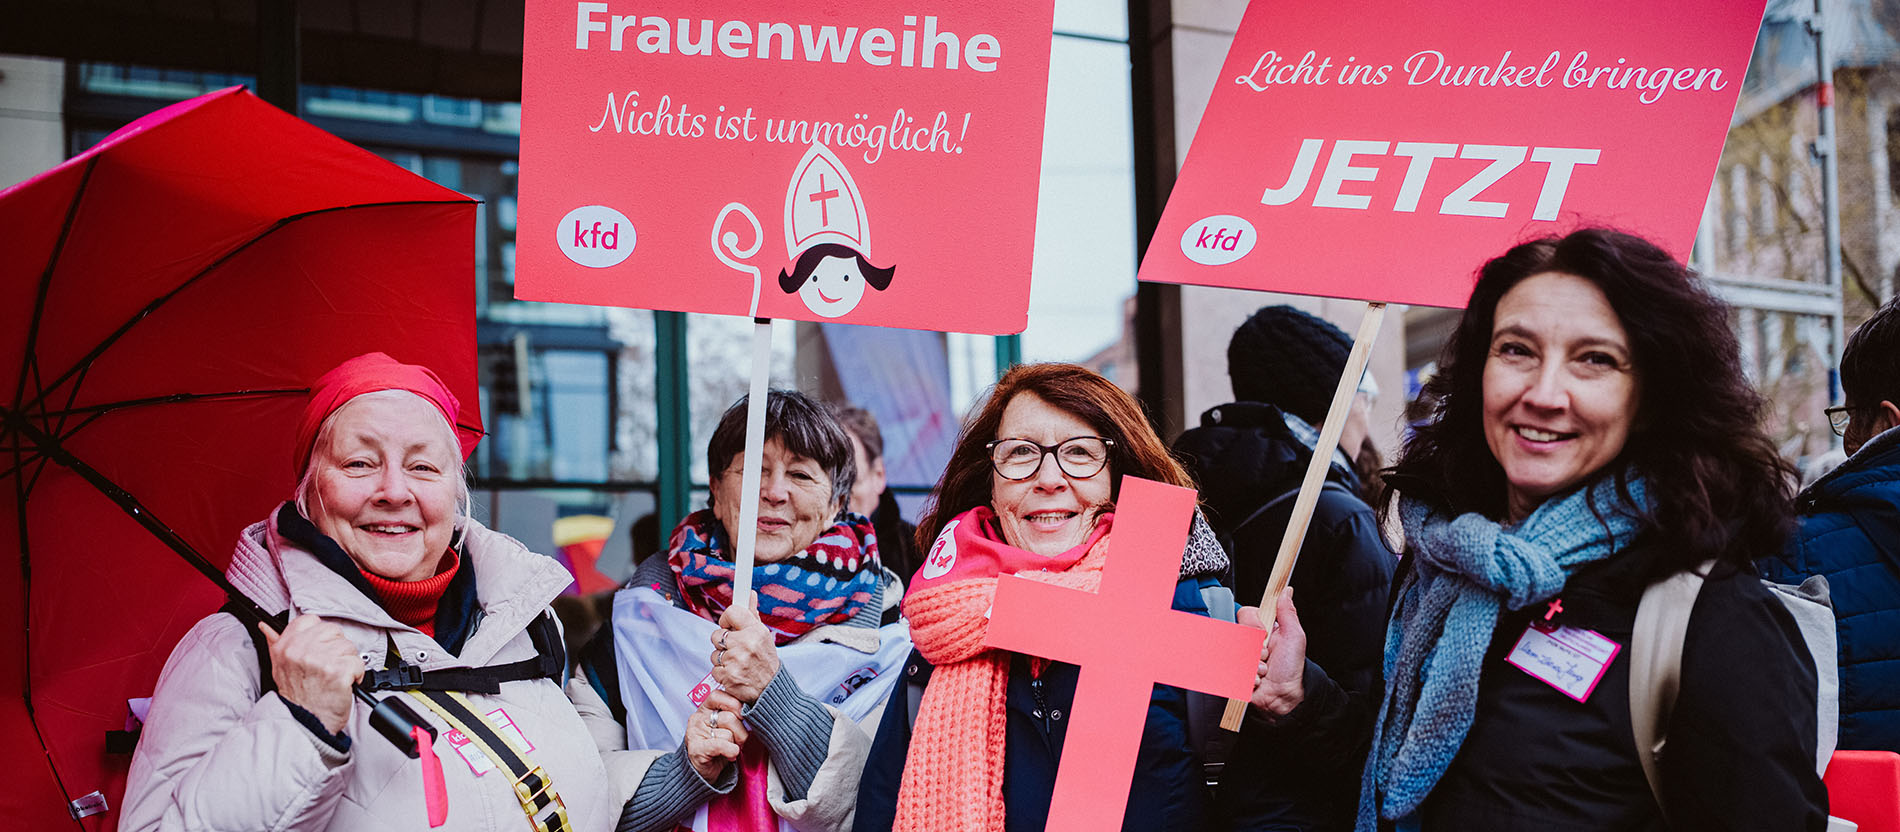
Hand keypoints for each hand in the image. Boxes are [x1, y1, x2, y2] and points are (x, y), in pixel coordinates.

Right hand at [260, 614, 363, 733]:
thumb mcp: (278, 667)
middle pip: (334, 630)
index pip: (310, 620)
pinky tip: (344, 684)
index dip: (321, 634)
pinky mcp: (338, 671)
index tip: (321, 648)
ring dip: (347, 662)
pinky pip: (358, 662)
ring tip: (334, 677)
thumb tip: (266, 626)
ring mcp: (320, 659)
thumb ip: (275, 643)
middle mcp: (301, 649)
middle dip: (336, 649)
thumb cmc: (296, 697)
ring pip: (348, 646)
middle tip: (327, 667)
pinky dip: (356, 675)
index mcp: (286, 645)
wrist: (304, 723)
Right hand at [683, 698, 749, 782]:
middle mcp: (698, 719)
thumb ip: (734, 715)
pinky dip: (731, 751)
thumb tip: (750, 709)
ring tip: (730, 749)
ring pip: (727, 734)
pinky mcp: (696, 749)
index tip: (741, 715)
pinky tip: (730, 755)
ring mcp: (695, 734)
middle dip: (740, 731)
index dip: (734, 704)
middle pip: (728, 717)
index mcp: (705, 709)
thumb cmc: (719, 748)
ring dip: (734, 744)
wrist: (703, 772)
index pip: (719, 695)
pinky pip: (721, 745)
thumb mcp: (727, 727)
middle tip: (738, 740)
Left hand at [711, 593, 779, 703]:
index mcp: (755, 631)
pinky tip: (734, 673)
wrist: (770, 689)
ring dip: (722, 659)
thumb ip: (753, 615)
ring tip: (737, 663)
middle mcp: (745, 644)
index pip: (731, 612)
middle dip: (723, 642)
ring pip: (714, 653)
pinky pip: (714, 669)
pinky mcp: (727, 676)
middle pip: (717, 634)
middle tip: (735, 648)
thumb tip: (750, 594)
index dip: (726, 619)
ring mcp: (735, 661)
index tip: (729, 625)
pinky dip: (722, 673)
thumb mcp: (763, 635)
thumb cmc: (766, 661)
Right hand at [1238, 587, 1306, 716]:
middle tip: (1267, 658)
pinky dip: (1246, 677)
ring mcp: (1240, 656)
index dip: (1254, 626)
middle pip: (1238, 633)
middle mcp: (1248, 641)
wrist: (1285, 697)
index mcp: (1262, 629)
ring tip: (1264, 672)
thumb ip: (1288, 612)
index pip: (1245, 614)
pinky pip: (1230, 668)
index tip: (1265, 635)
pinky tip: (1257, 682)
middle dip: (1255, 649)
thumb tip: (1286, 590)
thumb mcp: (1295, 637)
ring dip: (1252, 665)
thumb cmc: (1292, 668)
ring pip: (1234, 652)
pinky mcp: (1232, 672)